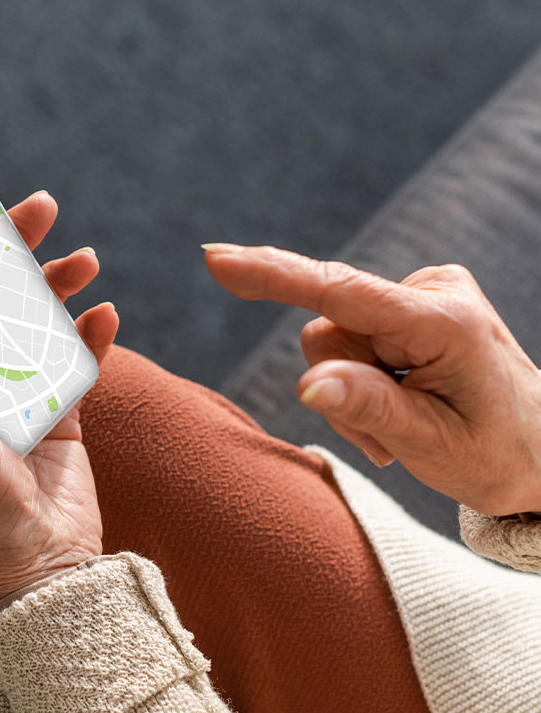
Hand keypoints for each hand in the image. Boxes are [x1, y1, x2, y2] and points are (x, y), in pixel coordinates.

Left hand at [0, 191, 119, 616]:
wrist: (46, 576)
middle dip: (15, 252)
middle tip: (43, 209)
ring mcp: (18, 397)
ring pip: (35, 321)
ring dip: (56, 286)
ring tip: (85, 261)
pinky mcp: (60, 417)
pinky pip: (76, 361)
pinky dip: (89, 335)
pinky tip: (105, 316)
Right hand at [204, 244, 540, 515]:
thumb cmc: (497, 454)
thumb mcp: (432, 446)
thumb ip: (368, 409)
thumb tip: (307, 384)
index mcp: (444, 324)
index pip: (342, 294)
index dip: (274, 275)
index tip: (215, 258)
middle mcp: (434, 291)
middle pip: (327, 330)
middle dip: (340, 386)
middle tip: (387, 440)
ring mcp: (426, 290)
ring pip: (331, 337)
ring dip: (351, 390)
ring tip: (399, 429)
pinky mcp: (415, 300)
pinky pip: (350, 335)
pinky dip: (363, 378)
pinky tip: (403, 402)